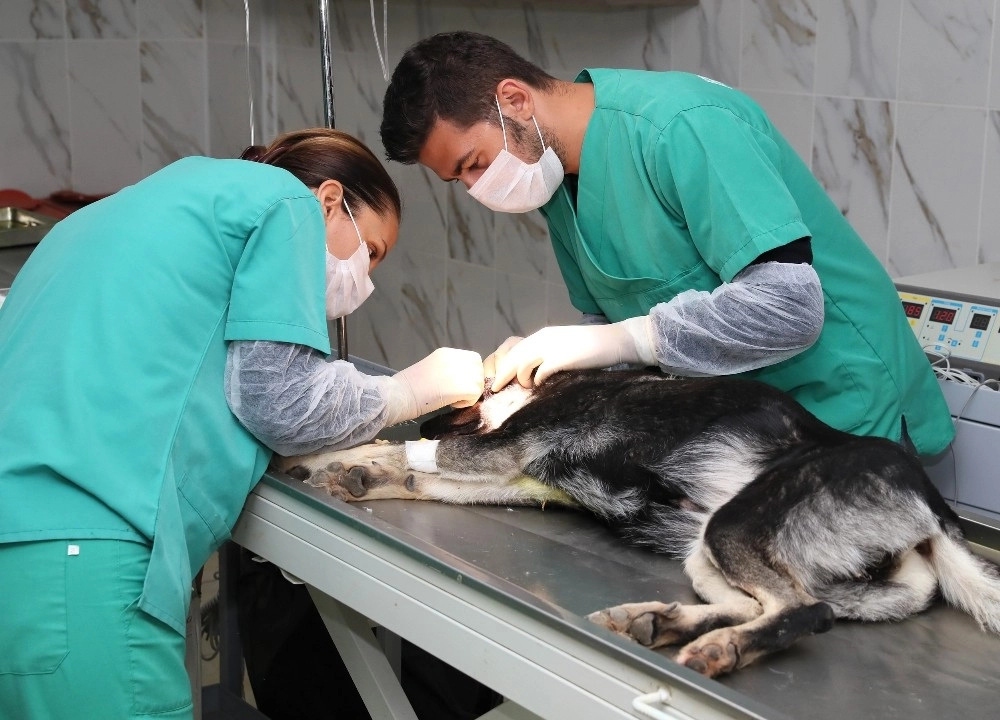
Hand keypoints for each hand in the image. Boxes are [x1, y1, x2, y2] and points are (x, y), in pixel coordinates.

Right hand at [381, 348, 484, 424]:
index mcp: (446, 353)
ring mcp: (460, 371)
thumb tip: (462, 379)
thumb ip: (448, 369)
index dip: (469, 373)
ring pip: (478, 383)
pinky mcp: (463, 386)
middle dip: (471, 382)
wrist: (400, 394)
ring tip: (451, 399)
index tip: (456, 384)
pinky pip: (475, 395)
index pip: (472, 359)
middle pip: (478, 369)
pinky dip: (466, 402)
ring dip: (469, 393)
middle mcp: (455, 358)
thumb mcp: (431, 368)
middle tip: (456, 393)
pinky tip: (451, 403)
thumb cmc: (409, 386)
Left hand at [491, 317, 655, 390]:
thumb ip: (546, 353)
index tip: (497, 378)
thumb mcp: (562, 345)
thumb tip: (532, 371)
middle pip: (512, 358)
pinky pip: (540, 373)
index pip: (513, 350)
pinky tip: (540, 386)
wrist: (612, 340)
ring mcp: (551, 348)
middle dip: (502, 375)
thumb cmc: (589, 347)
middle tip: (496, 390)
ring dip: (521, 379)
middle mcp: (542, 339)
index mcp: (542, 336)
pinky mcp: (561, 358)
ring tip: (526, 387)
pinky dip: (537, 381)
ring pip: (521, 365)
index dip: (502, 364)